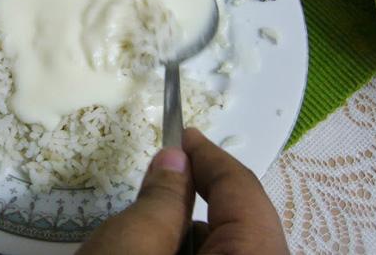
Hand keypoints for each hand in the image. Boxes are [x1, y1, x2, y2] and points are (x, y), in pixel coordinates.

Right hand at [77, 128, 288, 254]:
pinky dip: (182, 253)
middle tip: (156, 182)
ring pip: (223, 247)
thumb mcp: (134, 245)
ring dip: (184, 234)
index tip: (182, 134)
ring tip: (141, 240)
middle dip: (192, 199)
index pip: (242, 190)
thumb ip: (162, 198)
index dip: (209, 155)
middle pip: (236, 222)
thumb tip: (175, 161)